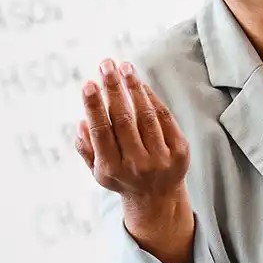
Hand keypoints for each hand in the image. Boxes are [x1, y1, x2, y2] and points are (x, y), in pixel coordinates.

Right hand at [74, 59, 194, 262]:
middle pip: (124, 119)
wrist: (157, 198)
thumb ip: (86, 148)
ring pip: (145, 115)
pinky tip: (140, 83)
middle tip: (106, 64)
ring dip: (133, 87)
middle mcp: (137, 165)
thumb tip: (82, 121)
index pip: (101, 131)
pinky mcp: (180, 152)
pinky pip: (164, 117)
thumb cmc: (121, 176)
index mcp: (111, 169)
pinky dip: (151, 98)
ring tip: (124, 67)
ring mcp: (161, 159)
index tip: (88, 83)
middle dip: (113, 88)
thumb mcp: (98, 170)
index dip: (94, 106)